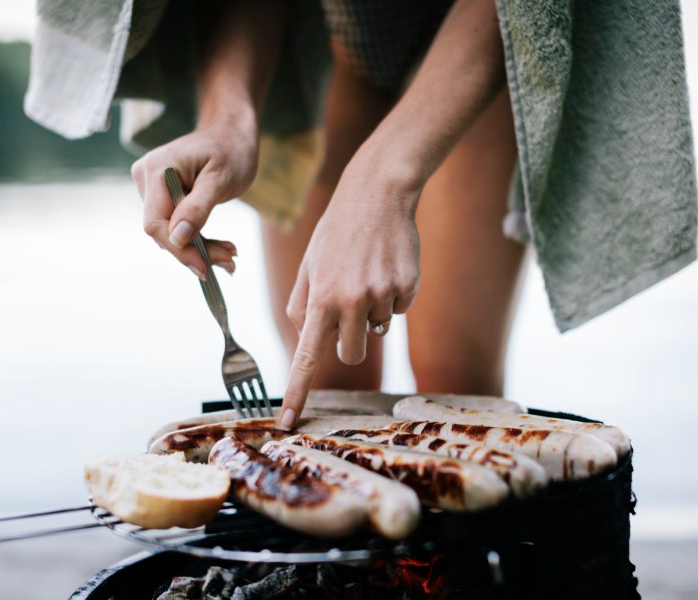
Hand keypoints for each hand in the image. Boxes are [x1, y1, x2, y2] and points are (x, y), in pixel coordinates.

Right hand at [131, 117, 258, 276]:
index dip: (178, 249)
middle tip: (230, 261)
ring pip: (172, 232)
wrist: (231, 133)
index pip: (156, 223)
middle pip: (164, 231)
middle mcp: (146, 178)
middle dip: (196, 251)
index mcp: (157, 170)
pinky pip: (177, 225)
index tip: (204, 268)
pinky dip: (199, 239)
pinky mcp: (163, 196)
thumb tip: (178, 237)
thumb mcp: (220, 179)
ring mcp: (152, 188)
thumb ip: (198, 207)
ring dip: (202, 248)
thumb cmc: (231, 150)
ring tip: (231, 255)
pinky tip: (222, 248)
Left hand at [280, 161, 421, 428]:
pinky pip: (400, 310)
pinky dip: (393, 296)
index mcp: (321, 298)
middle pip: (352, 354)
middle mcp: (352, 301)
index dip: (298, 392)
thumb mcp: (309, 265)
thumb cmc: (336, 232)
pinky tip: (386, 267)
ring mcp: (383, 295)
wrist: (378, 193)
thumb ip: (303, 307)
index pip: (307, 357)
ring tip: (367, 274)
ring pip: (378, 331)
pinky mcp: (409, 286)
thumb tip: (310, 343)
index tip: (288, 422)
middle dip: (350, 341)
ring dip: (371, 313)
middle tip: (348, 306)